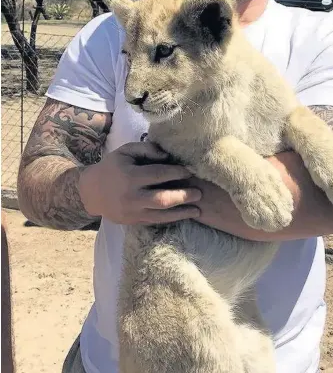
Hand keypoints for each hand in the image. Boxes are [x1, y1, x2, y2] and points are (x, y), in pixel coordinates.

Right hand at [78, 141, 201, 224]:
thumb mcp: (126, 151)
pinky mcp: (133, 222)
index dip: (176, 172)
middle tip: (199, 193)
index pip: (158, 175)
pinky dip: (171, 219)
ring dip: (181, 213)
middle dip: (183, 196)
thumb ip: (147, 149)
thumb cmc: (112, 167)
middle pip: (162, 199)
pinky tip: (183, 215)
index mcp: (130, 177)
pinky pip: (155, 222)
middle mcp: (131, 197)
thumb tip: (168, 156)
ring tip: (197, 210)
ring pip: (161, 215)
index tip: (190, 171)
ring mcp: (132, 212)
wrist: (91, 192)